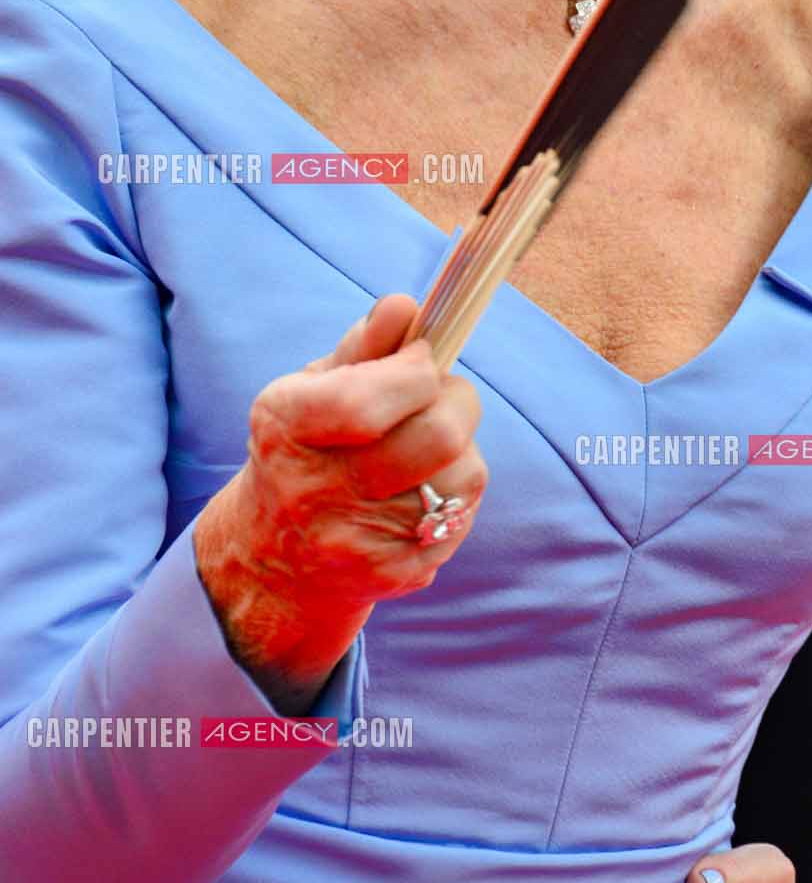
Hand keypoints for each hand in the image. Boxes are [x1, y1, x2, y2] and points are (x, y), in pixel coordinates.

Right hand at [194, 294, 486, 714]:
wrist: (276, 557)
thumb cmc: (307, 447)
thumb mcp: (313, 388)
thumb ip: (363, 346)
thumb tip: (404, 306)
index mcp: (286, 426)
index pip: (365, 402)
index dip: (416, 370)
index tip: (424, 356)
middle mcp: (313, 490)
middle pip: (436, 437)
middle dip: (457, 402)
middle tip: (442, 396)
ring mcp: (353, 541)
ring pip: (463, 477)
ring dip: (462, 451)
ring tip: (430, 448)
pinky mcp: (389, 576)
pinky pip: (461, 520)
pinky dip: (455, 498)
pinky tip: (422, 492)